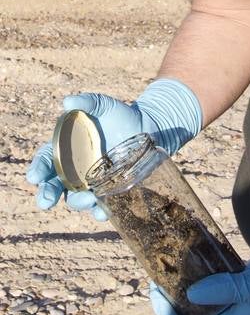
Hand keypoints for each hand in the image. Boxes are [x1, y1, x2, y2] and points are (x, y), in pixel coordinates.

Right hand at [26, 79, 201, 213]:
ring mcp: (92, 183)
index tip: (35, 176)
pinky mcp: (110, 192)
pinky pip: (102, 208)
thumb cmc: (121, 115)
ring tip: (87, 199)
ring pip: (76, 200)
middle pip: (54, 185)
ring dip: (77, 203)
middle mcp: (75, 169)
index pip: (46, 160)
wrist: (149, 128)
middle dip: (47, 194)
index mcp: (67, 149)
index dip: (38, 169)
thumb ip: (88, 102)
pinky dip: (100, 212)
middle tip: (46, 200)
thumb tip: (67, 102)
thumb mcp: (105, 105)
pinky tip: (103, 211)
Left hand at [149, 258, 249, 314]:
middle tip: (157, 281)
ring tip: (166, 275)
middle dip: (169, 304)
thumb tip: (190, 294)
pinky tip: (186, 269)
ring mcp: (226, 312)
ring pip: (194, 309)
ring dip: (179, 295)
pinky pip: (205, 297)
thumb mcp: (248, 285)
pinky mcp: (229, 298)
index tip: (157, 293)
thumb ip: (220, 290)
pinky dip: (193, 286)